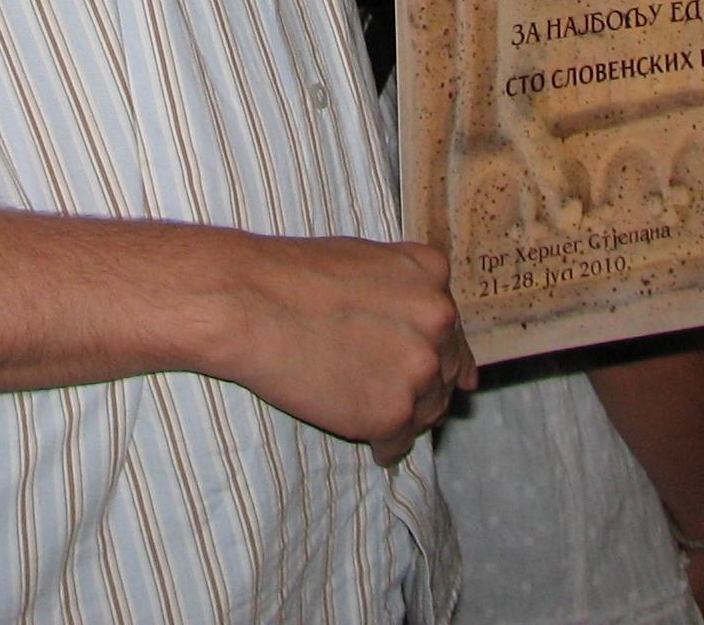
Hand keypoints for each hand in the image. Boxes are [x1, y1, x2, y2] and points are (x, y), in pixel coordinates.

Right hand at [216, 236, 475, 464]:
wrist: (249, 303)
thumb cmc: (294, 276)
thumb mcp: (366, 259)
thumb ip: (410, 294)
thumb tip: (454, 349)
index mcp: (431, 277)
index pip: (449, 330)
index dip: (422, 348)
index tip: (401, 359)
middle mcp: (438, 321)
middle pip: (443, 371)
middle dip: (414, 381)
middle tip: (372, 381)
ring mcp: (419, 368)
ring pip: (428, 411)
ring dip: (400, 414)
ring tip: (359, 402)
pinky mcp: (393, 412)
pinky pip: (399, 444)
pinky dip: (381, 444)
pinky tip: (354, 426)